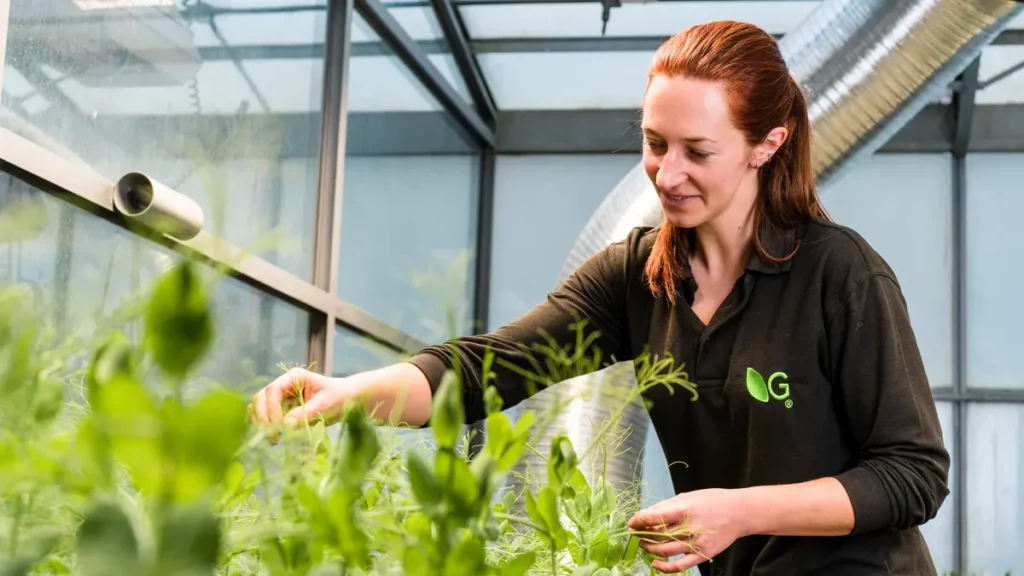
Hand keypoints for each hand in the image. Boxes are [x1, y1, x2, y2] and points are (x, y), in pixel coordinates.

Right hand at [249, 367, 358, 442]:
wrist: (348, 400)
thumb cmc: (339, 396)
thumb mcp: (325, 404)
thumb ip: (305, 413)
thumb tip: (286, 426)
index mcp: (293, 377)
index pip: (273, 390)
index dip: (271, 409)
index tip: (278, 427)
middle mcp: (284, 385)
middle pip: (261, 398)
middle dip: (263, 418)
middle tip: (273, 437)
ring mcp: (281, 397)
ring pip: (259, 407)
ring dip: (262, 423)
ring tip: (274, 440)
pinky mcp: (282, 409)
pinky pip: (266, 416)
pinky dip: (266, 426)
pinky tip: (274, 437)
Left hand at [627, 488, 750, 572]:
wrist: (739, 513)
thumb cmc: (712, 501)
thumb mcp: (688, 496)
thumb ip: (667, 506)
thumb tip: (646, 514)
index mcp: (684, 510)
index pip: (654, 517)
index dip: (639, 521)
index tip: (631, 523)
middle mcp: (688, 528)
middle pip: (657, 535)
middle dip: (641, 535)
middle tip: (634, 533)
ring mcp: (695, 543)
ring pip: (664, 551)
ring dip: (649, 548)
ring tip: (643, 544)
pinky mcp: (702, 555)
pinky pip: (679, 566)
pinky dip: (664, 567)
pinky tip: (655, 563)